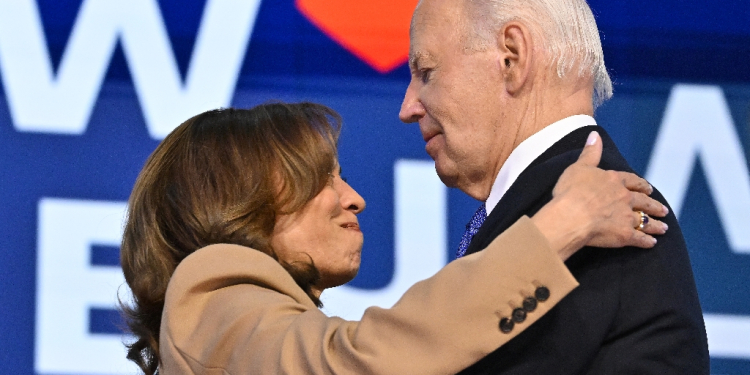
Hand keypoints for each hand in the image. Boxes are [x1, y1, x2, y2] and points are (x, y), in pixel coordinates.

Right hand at [530, 131, 668, 260]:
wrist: (571, 216)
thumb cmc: (571, 192)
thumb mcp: (578, 167)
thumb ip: (590, 152)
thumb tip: (595, 135)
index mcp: (614, 181)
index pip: (632, 181)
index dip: (641, 185)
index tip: (648, 188)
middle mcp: (624, 198)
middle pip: (643, 201)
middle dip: (654, 205)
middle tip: (663, 209)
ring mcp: (626, 217)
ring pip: (645, 220)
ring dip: (655, 224)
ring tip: (663, 227)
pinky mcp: (624, 235)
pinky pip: (639, 238)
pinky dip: (647, 241)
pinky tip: (652, 243)